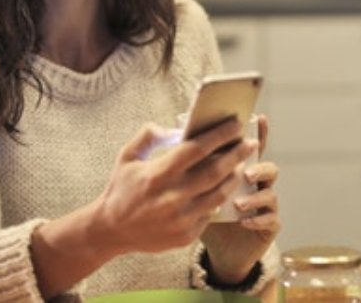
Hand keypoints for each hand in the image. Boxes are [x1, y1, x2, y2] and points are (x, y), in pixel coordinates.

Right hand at [92, 118, 258, 256]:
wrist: (110, 231)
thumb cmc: (120, 189)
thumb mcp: (127, 157)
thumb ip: (147, 136)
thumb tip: (175, 128)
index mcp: (158, 174)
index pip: (197, 149)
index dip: (220, 135)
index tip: (236, 125)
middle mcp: (172, 197)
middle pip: (215, 171)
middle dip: (237, 154)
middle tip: (250, 144)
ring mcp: (180, 219)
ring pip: (219, 194)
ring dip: (234, 177)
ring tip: (241, 165)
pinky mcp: (185, 235)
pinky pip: (210, 214)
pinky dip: (219, 199)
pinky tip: (225, 188)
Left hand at [201, 114, 281, 284]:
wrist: (214, 249)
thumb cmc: (199, 214)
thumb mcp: (191, 190)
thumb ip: (188, 167)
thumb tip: (175, 139)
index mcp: (240, 172)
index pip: (251, 150)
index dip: (259, 134)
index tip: (260, 119)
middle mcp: (256, 186)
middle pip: (267, 168)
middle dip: (258, 167)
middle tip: (246, 171)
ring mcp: (264, 206)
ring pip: (271, 194)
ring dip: (256, 196)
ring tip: (240, 203)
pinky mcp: (268, 227)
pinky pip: (271, 220)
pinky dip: (258, 219)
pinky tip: (244, 221)